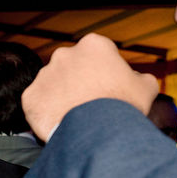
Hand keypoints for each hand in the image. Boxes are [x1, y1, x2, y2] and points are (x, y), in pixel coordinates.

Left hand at [22, 33, 159, 141]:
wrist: (97, 132)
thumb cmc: (123, 107)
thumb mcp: (146, 87)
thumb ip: (139, 77)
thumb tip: (136, 78)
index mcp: (93, 45)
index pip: (96, 55)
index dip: (102, 71)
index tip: (106, 87)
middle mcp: (64, 54)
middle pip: (71, 67)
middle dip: (78, 81)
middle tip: (88, 102)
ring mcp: (44, 75)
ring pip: (52, 84)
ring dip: (61, 95)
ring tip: (74, 115)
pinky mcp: (30, 96)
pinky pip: (37, 103)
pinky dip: (46, 111)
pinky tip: (59, 122)